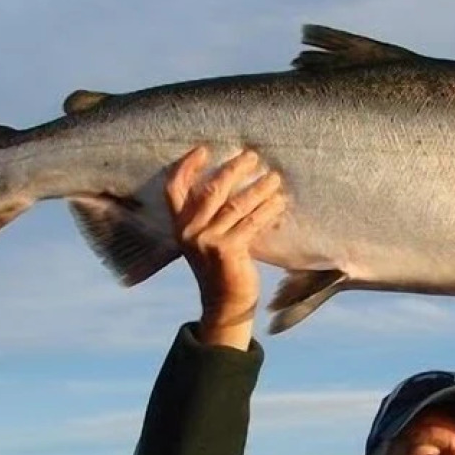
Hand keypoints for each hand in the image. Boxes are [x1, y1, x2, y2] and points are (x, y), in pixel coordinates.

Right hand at [164, 146, 286, 349]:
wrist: (224, 304)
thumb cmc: (220, 267)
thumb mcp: (206, 240)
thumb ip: (210, 216)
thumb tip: (234, 183)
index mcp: (180, 227)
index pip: (174, 190)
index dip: (186, 167)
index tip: (203, 149)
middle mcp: (190, 232)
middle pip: (210, 190)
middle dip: (233, 170)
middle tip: (252, 156)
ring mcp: (208, 241)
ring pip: (236, 205)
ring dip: (258, 188)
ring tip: (274, 177)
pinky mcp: (228, 251)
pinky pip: (251, 222)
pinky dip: (267, 210)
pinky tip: (280, 202)